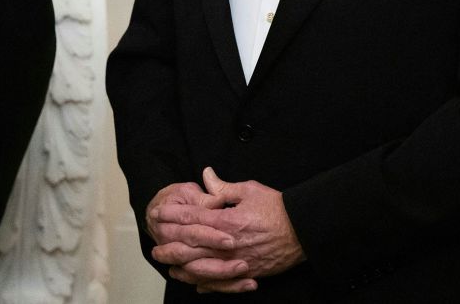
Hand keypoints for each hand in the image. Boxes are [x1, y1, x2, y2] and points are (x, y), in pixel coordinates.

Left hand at [155, 167, 305, 291]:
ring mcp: (238, 262)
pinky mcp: (248, 273)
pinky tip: (195, 284)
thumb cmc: (278, 208)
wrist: (304, 230)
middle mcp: (229, 244)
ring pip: (204, 269)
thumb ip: (224, 187)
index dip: (173, 216)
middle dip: (171, 247)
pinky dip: (207, 284)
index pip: (193, 218)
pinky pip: (223, 283)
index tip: (159, 213)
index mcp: (227, 221)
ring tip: (170, 267)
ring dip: (184, 268)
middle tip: (155, 247)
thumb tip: (206, 175)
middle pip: (192, 248)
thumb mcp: (250, 190)